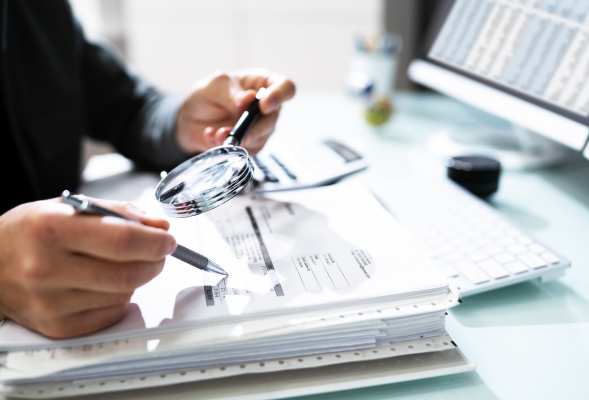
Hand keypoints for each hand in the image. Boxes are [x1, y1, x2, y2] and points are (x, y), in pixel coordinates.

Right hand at [0, 198, 175, 337]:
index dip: (155, 241)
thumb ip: (119, 212)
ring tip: (123, 264)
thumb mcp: (68, 206)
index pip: (122, 240)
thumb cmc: (28, 232)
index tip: (168, 240)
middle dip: (154, 261)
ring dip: (137, 278)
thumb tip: (159, 228)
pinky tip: (105, 284)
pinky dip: (120, 297)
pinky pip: (111, 313)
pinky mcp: (57, 326)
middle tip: (157, 252)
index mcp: (51, 229)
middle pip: (128, 272)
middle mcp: (47, 268)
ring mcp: (50, 302)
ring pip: (124, 293)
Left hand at [175, 68, 295, 154]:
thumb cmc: (208, 94)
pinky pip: (247, 150)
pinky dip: (229, 146)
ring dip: (239, 138)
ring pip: (261, 137)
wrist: (191, 118)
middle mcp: (266, 107)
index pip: (286, 87)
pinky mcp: (250, 145)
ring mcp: (260, 127)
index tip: (264, 105)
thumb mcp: (215, 84)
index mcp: (264, 83)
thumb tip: (246, 102)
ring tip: (219, 134)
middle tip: (239, 131)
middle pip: (273, 118)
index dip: (280, 96)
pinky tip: (213, 137)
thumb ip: (230, 92)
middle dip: (255, 127)